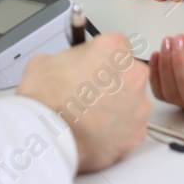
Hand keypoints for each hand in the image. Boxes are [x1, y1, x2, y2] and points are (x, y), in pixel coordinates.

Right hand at [17, 33, 150, 172]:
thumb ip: (67, 59)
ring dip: (118, 108)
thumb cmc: (45, 99)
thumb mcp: (45, 61)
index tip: (94, 68)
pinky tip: (97, 134)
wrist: (46, 136)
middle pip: (131, 74)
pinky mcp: (136, 134)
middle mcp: (133, 75)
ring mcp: (138, 106)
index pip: (119, 47)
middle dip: (115, 83)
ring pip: (134, 103)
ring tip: (92, 119)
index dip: (104, 59)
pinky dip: (118, 132)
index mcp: (114, 50)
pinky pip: (131, 128)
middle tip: (91, 95)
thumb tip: (65, 67)